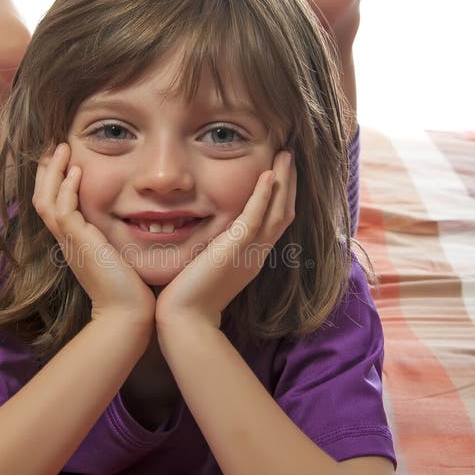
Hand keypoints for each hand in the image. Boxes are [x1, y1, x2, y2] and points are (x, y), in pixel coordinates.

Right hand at [32, 143, 155, 324]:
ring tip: (61, 148)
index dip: (55, 180)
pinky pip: (63, 211)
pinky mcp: (79, 245)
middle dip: (46, 169)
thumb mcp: (122, 255)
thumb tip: (142, 218)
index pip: (54, 203)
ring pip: (45, 200)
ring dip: (52, 172)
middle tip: (55, 144)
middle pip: (41, 197)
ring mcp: (70, 243)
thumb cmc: (132, 290)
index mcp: (74, 241)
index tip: (65, 157)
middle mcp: (67, 240)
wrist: (127, 316)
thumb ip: (120, 236)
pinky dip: (67, 190)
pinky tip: (77, 172)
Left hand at [155, 150, 295, 329]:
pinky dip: (264, 196)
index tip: (280, 173)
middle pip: (284, 212)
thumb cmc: (189, 298)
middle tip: (289, 155)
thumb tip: (210, 239)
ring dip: (283, 182)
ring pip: (277, 211)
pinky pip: (255, 217)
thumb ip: (215, 251)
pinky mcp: (235, 249)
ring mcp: (250, 252)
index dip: (281, 196)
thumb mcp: (209, 268)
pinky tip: (268, 175)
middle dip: (289, 183)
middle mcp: (257, 254)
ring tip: (285, 155)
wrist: (186, 319)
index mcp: (252, 257)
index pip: (275, 221)